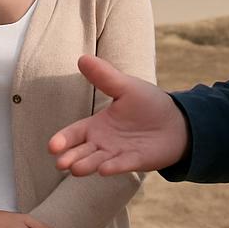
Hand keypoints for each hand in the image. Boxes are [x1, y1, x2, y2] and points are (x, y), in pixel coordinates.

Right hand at [48, 54, 188, 175]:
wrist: (177, 120)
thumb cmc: (147, 104)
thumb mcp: (124, 86)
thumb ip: (104, 76)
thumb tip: (82, 58)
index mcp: (97, 125)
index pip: (74, 134)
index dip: (63, 140)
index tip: (52, 146)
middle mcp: (103, 142)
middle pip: (82, 152)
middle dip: (71, 157)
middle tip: (60, 163)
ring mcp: (118, 154)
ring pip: (98, 161)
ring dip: (87, 165)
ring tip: (75, 168)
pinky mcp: (136, 161)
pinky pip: (122, 165)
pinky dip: (114, 167)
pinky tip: (104, 169)